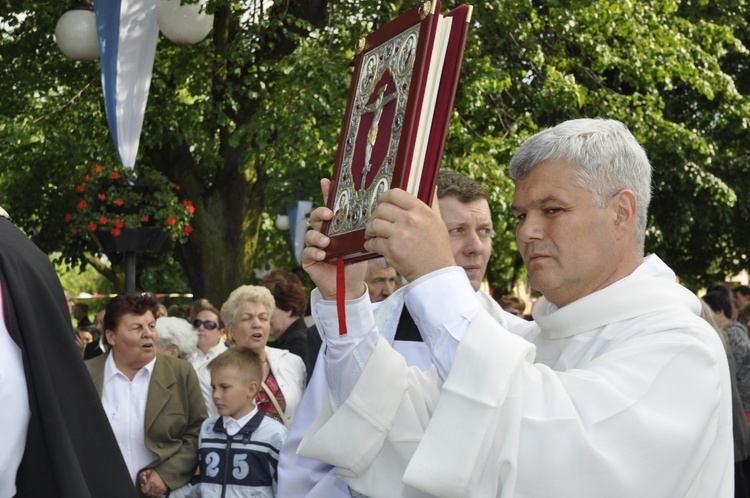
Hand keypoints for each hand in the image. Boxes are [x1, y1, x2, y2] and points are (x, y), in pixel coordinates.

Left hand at [139, 468, 167, 496]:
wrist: (168, 471)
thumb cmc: (160, 471)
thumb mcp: (151, 471)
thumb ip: (146, 475)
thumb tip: (143, 477)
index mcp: (151, 481)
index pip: (144, 490)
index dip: (143, 489)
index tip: (143, 487)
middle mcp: (155, 486)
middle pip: (148, 493)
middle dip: (147, 491)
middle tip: (147, 488)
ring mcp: (159, 489)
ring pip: (153, 495)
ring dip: (151, 493)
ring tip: (151, 490)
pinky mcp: (163, 490)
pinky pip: (158, 496)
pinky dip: (156, 495)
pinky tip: (156, 491)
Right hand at [302, 179, 366, 299]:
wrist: (349, 285)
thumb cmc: (355, 262)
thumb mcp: (360, 243)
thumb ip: (362, 229)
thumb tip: (378, 212)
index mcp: (334, 226)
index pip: (329, 206)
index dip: (326, 193)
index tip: (326, 181)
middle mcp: (322, 233)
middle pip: (316, 217)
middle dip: (320, 213)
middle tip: (329, 215)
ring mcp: (314, 245)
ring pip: (309, 234)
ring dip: (317, 236)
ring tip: (327, 242)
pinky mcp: (308, 259)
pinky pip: (307, 252)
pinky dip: (314, 252)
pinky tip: (322, 254)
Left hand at [364, 189, 454, 281]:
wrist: (435, 273)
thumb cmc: (438, 248)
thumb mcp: (438, 221)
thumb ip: (432, 203)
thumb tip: (431, 186)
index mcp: (421, 210)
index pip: (395, 194)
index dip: (384, 198)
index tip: (382, 204)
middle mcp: (410, 219)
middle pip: (381, 209)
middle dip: (375, 216)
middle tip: (376, 222)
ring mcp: (400, 234)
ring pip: (374, 224)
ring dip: (370, 230)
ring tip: (372, 234)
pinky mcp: (391, 249)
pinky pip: (372, 242)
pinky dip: (369, 244)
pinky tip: (373, 245)